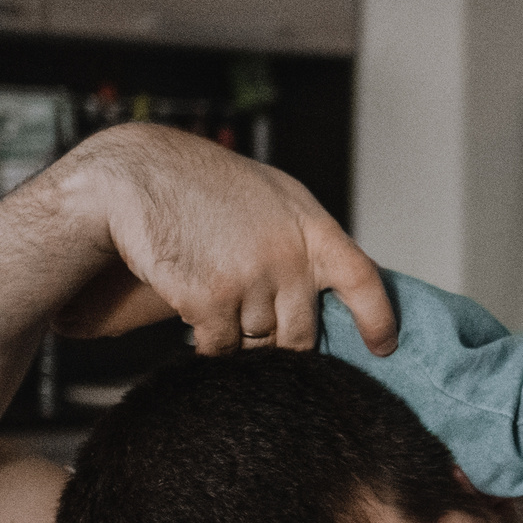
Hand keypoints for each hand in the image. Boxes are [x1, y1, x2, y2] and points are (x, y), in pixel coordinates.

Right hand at [51, 123, 396, 356]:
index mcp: (312, 228)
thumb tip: (334, 289)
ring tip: (216, 294)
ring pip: (259, 342)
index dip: (378, 320)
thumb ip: (305, 241)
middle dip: (280, 338)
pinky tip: (196, 313)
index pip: (363, 281)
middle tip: (253, 318)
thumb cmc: (208, 186)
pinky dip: (209, 342)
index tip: (384, 347)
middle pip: (301, 333)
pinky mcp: (210, 300)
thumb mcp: (274, 198)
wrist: (138, 174)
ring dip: (239, 334)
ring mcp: (251, 280)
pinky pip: (221, 347)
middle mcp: (289, 257)